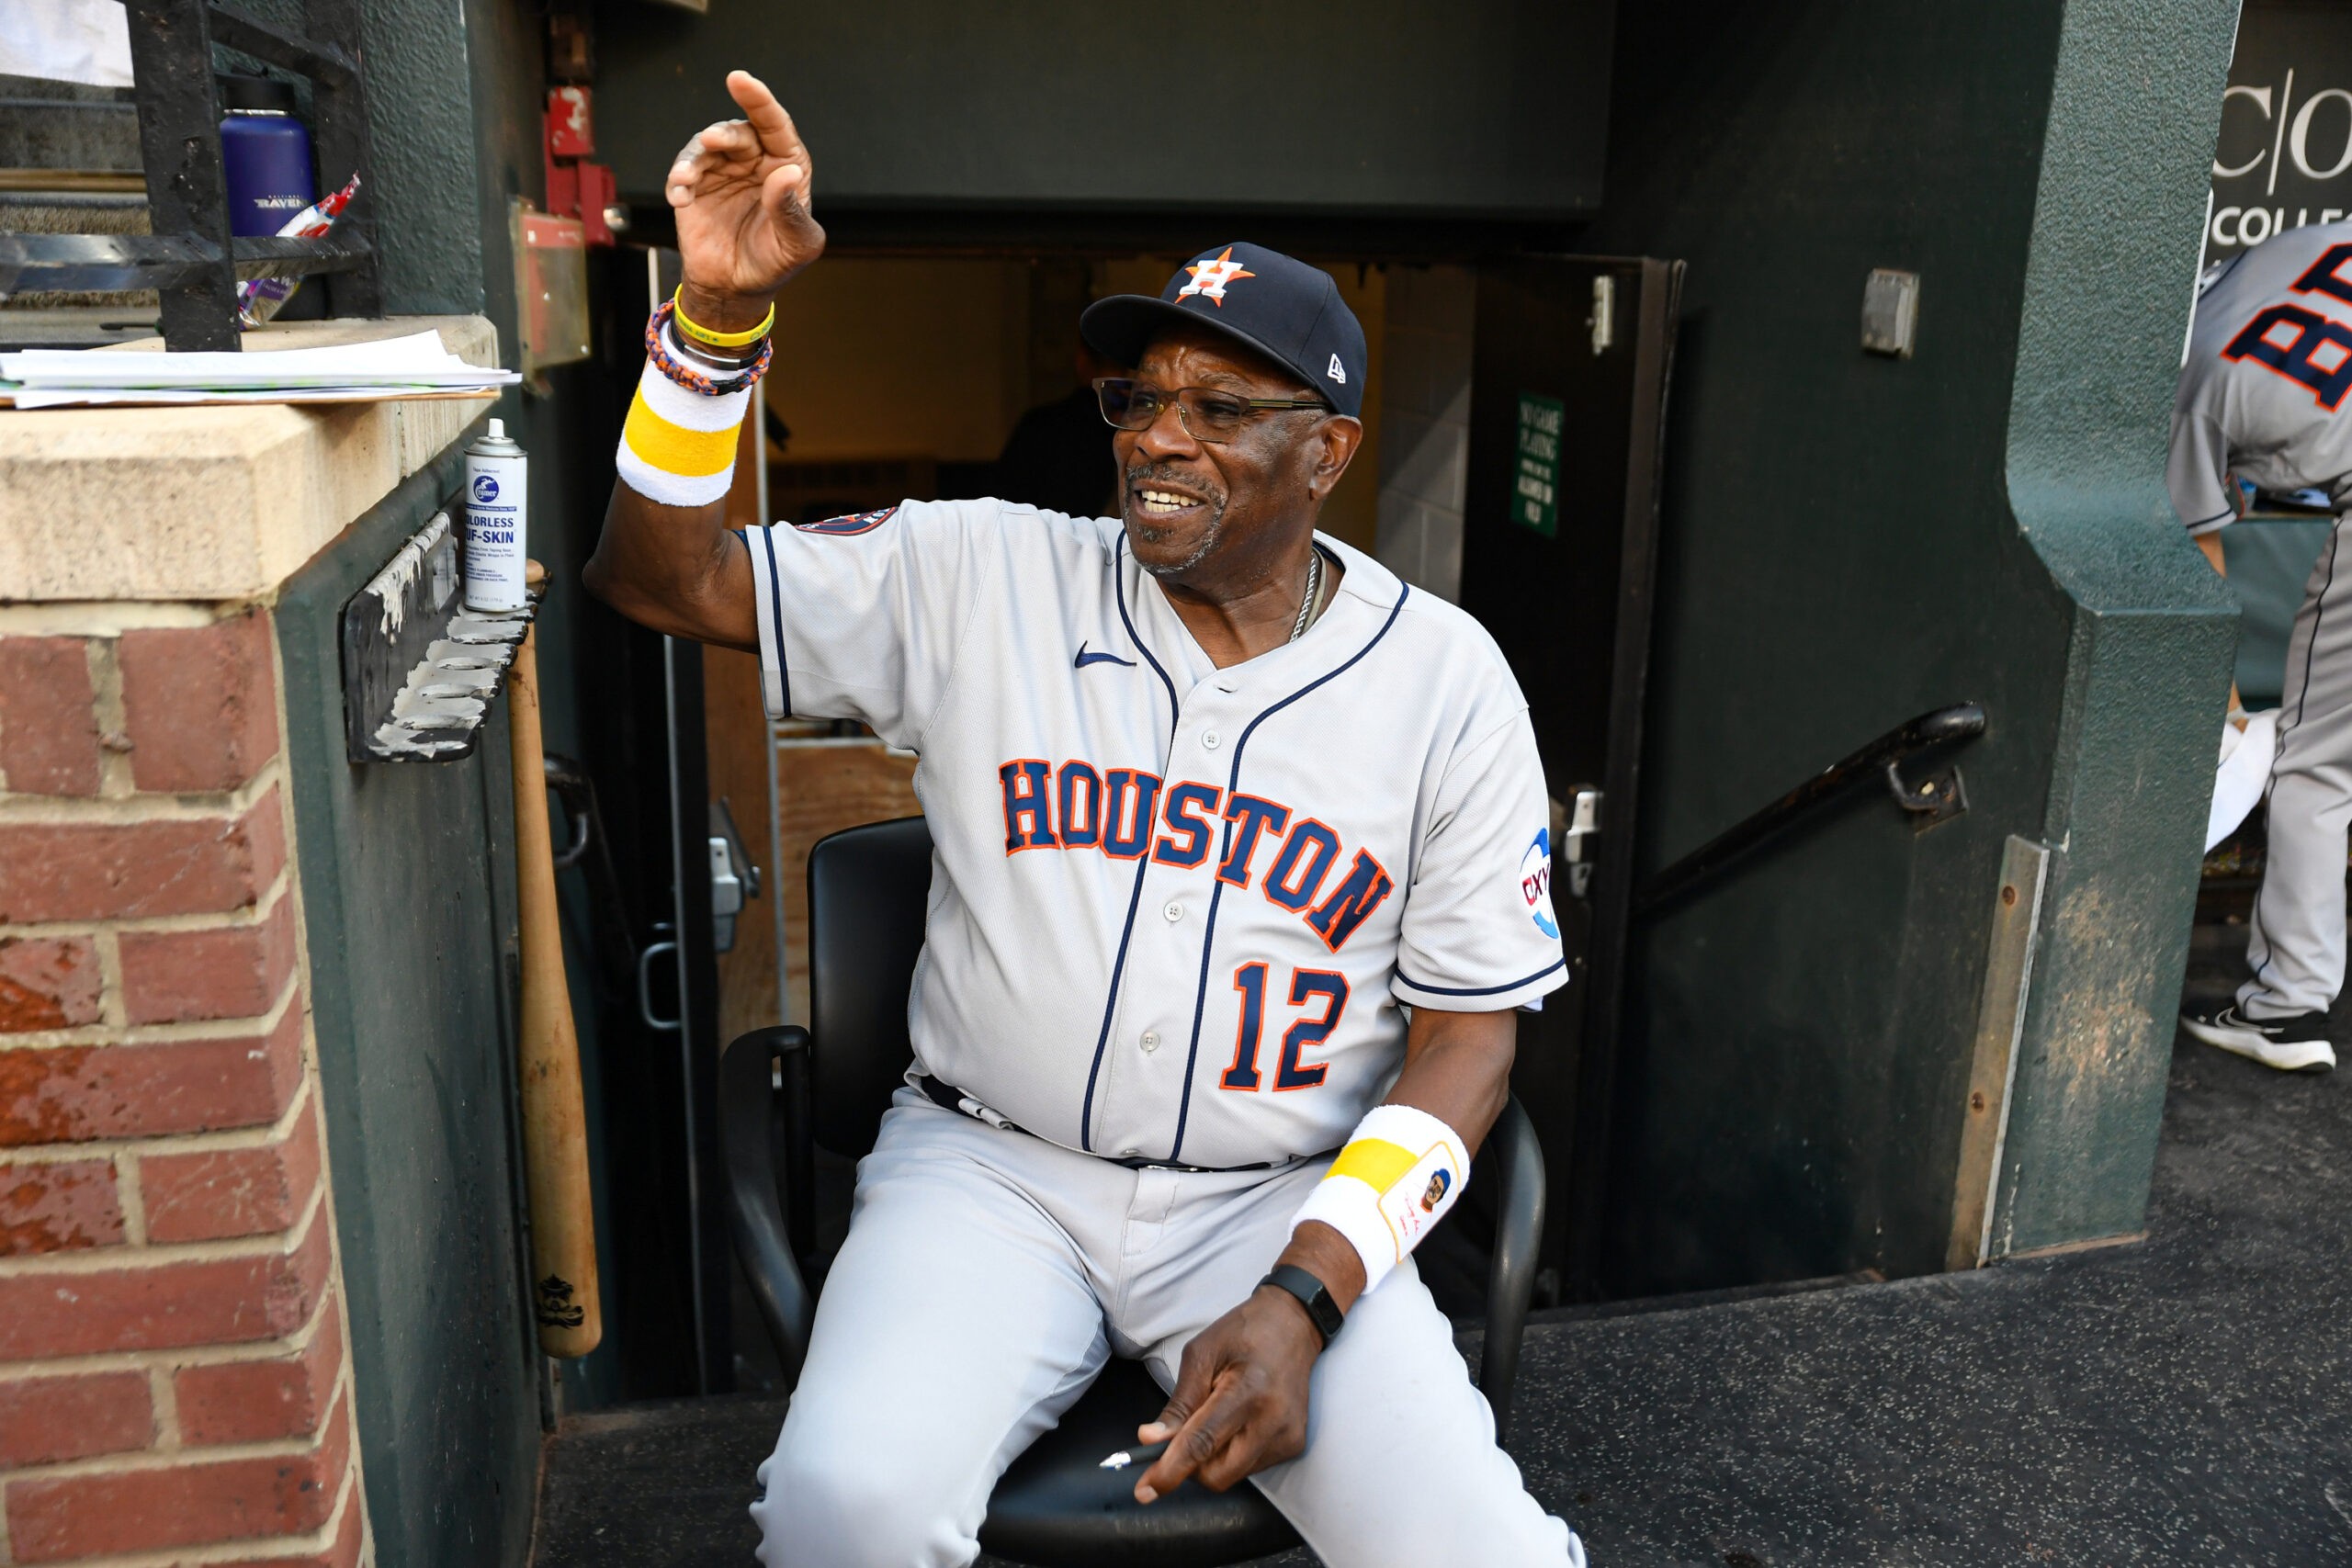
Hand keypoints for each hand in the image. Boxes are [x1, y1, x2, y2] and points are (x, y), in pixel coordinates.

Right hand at [663, 70, 825, 331]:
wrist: (734, 290)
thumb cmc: (773, 264)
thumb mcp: (796, 244)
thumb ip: (791, 211)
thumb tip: (786, 174)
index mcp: (786, 166)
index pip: (775, 125)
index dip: (759, 99)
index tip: (740, 79)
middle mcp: (754, 161)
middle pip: (739, 132)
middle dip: (723, 133)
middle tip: (712, 139)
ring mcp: (722, 171)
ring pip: (705, 147)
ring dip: (694, 158)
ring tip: (686, 178)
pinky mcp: (695, 186)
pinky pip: (683, 173)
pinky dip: (679, 181)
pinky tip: (679, 199)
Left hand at [1132, 1284, 1323, 1503]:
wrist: (1293, 1324)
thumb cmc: (1242, 1332)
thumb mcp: (1200, 1355)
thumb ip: (1178, 1403)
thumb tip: (1151, 1440)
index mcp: (1246, 1391)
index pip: (1202, 1444)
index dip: (1170, 1471)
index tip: (1145, 1489)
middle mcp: (1272, 1421)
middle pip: (1217, 1475)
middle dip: (1189, 1467)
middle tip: (1178, 1439)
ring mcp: (1287, 1436)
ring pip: (1232, 1475)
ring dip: (1211, 1460)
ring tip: (1215, 1417)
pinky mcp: (1294, 1444)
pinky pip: (1249, 1467)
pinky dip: (1231, 1454)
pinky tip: (1236, 1422)